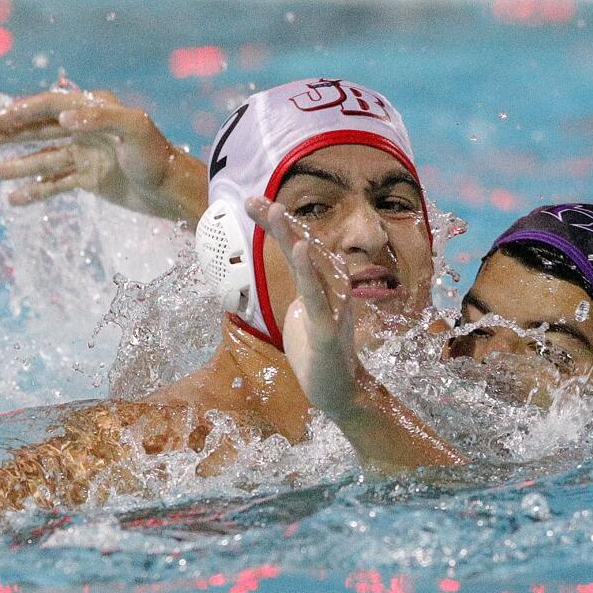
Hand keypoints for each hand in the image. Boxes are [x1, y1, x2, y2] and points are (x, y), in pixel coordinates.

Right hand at [0, 89, 207, 224]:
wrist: (174, 191)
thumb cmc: (158, 156)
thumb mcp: (135, 130)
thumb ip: (100, 118)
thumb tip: (64, 118)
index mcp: (96, 109)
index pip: (51, 106)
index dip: (22, 111)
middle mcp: (88, 129)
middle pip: (40, 129)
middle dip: (9, 135)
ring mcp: (87, 155)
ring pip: (43, 159)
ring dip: (15, 166)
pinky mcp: (91, 179)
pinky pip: (55, 184)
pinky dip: (35, 191)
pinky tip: (13, 200)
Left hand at [246, 197, 465, 467]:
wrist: (341, 394)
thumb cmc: (319, 355)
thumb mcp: (302, 316)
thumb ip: (302, 290)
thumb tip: (296, 270)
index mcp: (317, 288)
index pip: (294, 249)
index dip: (274, 226)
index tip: (251, 202)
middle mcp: (328, 291)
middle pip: (301, 248)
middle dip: (277, 223)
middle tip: (255, 198)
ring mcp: (330, 309)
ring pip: (310, 267)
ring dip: (292, 237)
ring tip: (275, 211)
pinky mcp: (327, 331)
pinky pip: (317, 297)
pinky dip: (309, 272)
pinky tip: (300, 249)